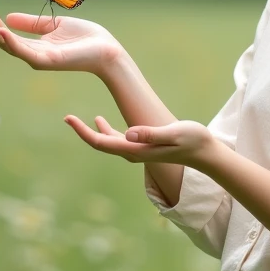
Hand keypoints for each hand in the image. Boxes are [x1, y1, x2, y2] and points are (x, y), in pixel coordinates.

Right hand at [0, 1, 123, 75]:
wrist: (106, 49)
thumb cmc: (85, 38)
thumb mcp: (54, 24)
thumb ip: (32, 23)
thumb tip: (8, 17)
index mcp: (33, 46)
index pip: (4, 33)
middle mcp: (32, 54)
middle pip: (0, 38)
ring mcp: (38, 59)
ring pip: (7, 44)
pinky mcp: (48, 61)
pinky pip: (24, 52)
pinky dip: (10, 41)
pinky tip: (0, 29)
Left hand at [63, 115, 219, 168]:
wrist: (204, 152)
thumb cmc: (192, 140)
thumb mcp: (173, 133)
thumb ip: (151, 134)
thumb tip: (128, 133)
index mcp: (136, 150)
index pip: (102, 143)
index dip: (84, 132)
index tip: (69, 119)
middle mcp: (133, 153)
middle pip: (100, 144)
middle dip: (82, 131)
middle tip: (66, 117)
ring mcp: (137, 151)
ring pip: (107, 142)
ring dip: (91, 131)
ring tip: (76, 119)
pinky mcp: (142, 147)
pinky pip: (117, 140)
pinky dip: (105, 130)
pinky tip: (100, 120)